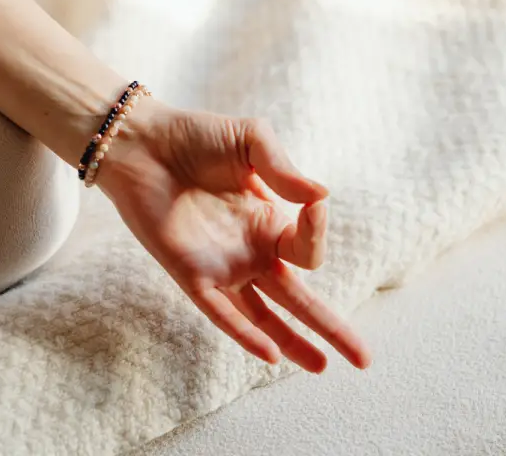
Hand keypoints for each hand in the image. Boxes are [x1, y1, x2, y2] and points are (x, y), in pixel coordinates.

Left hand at [97, 101, 370, 372]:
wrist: (141, 143)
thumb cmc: (195, 136)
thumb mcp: (252, 140)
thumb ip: (285, 170)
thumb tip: (321, 198)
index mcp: (268, 221)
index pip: (308, 249)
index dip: (317, 232)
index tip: (315, 204)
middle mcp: (250, 251)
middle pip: (298, 299)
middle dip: (331, 327)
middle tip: (364, 359)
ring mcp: (222, 267)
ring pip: (264, 317)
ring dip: (293, 343)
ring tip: (322, 367)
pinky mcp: (191, 274)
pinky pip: (222, 312)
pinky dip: (246, 333)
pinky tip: (271, 356)